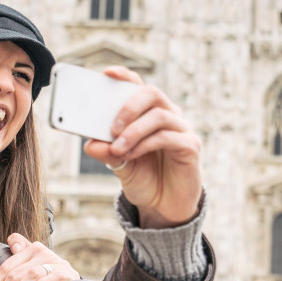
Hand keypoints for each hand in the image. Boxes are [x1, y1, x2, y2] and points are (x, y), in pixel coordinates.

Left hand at [0, 234, 80, 280]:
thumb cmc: (47, 275)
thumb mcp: (33, 263)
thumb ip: (21, 251)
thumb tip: (14, 243)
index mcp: (31, 249)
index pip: (7, 266)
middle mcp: (43, 253)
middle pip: (15, 273)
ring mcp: (56, 263)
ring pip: (30, 275)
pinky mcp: (67, 274)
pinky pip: (51, 278)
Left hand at [84, 67, 202, 227]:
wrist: (164, 207)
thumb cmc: (144, 178)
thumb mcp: (119, 164)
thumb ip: (106, 153)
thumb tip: (90, 144)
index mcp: (150, 113)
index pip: (139, 86)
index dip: (125, 76)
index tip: (107, 73)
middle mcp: (169, 115)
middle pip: (152, 93)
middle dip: (129, 106)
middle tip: (112, 126)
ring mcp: (182, 130)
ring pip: (159, 115)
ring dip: (133, 131)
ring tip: (117, 148)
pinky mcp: (191, 147)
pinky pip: (167, 137)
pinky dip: (144, 145)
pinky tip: (131, 155)